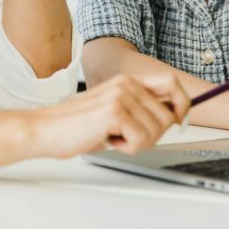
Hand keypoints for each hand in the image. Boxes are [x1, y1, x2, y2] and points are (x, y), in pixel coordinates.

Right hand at [27, 73, 190, 158]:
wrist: (46, 129)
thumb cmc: (76, 125)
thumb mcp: (113, 111)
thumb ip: (140, 109)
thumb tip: (174, 116)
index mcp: (127, 80)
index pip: (171, 83)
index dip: (182, 103)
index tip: (179, 120)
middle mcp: (126, 84)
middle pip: (167, 115)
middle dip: (153, 135)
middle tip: (127, 137)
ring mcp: (121, 96)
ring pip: (156, 130)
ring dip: (137, 143)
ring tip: (112, 137)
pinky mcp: (114, 112)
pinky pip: (141, 139)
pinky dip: (127, 148)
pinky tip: (108, 140)